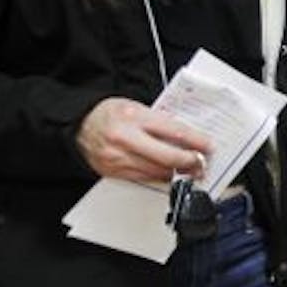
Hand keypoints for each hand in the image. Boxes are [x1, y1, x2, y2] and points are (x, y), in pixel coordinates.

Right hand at [76, 96, 212, 181]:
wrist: (78, 126)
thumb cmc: (108, 114)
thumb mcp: (136, 107)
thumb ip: (159, 120)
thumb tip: (185, 135)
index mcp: (134, 117)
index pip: (173, 131)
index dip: (195, 141)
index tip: (208, 146)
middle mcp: (126, 139)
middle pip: (167, 157)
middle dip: (190, 162)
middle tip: (201, 163)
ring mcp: (119, 158)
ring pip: (158, 172)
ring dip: (178, 173)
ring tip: (190, 171)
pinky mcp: (115, 172)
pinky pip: (145, 179)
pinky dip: (160, 177)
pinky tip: (169, 174)